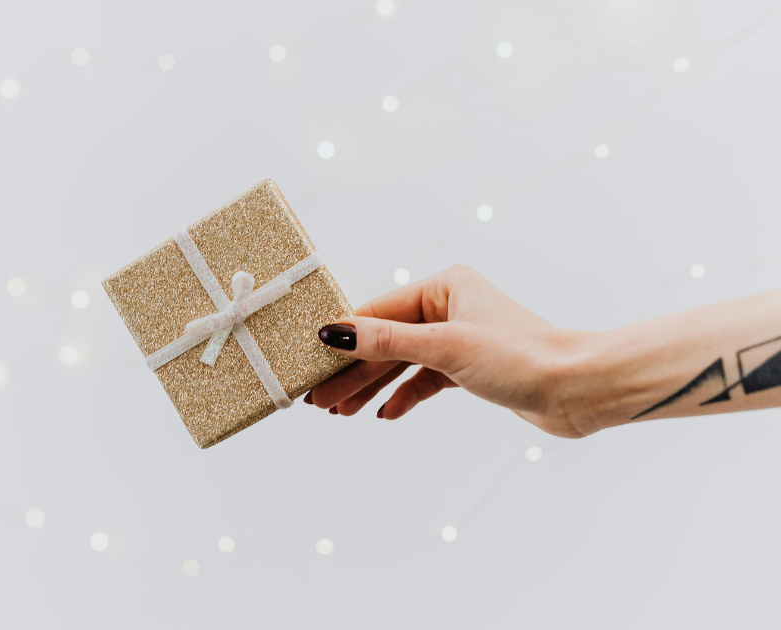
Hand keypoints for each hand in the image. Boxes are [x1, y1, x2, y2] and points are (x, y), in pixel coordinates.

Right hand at [308, 265, 596, 437]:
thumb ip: (386, 341)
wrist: (578, 389)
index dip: (343, 339)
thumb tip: (335, 332)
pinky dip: (404, 396)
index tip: (310, 361)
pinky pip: (423, 379)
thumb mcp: (446, 347)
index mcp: (444, 287)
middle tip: (319, 399)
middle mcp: (449, 307)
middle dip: (352, 372)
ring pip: (401, 363)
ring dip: (372, 388)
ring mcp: (459, 338)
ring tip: (341, 413)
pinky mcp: (469, 367)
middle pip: (385, 341)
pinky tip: (385, 414)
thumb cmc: (523, 357)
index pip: (377, 312)